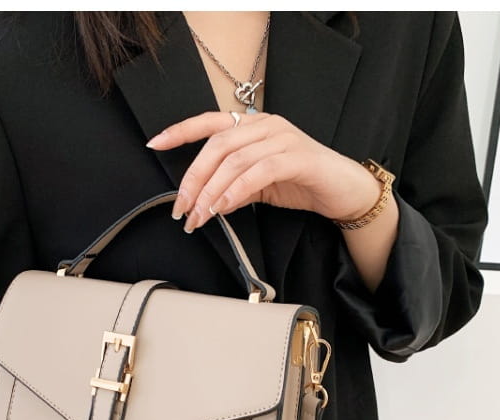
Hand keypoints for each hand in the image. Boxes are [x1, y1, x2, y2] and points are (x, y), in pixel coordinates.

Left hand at [145, 111, 382, 232]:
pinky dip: (236, 191)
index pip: (211, 122)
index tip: (155, 144)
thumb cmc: (302, 183)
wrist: (344, 192)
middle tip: (182, 209)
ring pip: (234, 160)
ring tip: (200, 216)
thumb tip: (205, 202)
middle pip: (217, 145)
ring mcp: (283, 138)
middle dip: (193, 179)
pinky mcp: (297, 157)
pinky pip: (258, 172)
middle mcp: (266, 125)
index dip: (180, 130)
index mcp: (254, 126)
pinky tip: (223, 208)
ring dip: (211, 191)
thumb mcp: (258, 186)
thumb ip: (232, 187)